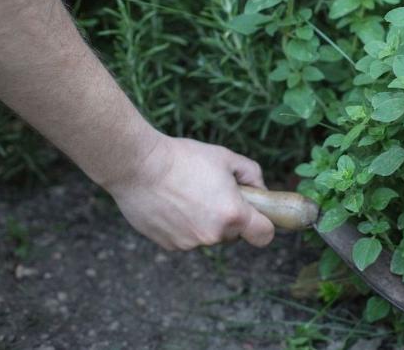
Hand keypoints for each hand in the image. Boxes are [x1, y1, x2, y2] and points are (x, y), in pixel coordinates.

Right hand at [103, 135, 274, 250]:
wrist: (138, 166)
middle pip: (234, 234)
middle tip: (214, 193)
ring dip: (206, 222)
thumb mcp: (226, 158)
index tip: (258, 215)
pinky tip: (172, 204)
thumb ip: (252, 175)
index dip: (265, 225)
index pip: (265, 235)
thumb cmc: (184, 158)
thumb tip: (261, 191)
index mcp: (233, 214)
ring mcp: (190, 243)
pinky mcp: (169, 246)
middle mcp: (214, 235)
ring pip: (209, 236)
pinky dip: (184, 226)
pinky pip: (187, 238)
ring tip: (188, 194)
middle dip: (230, 217)